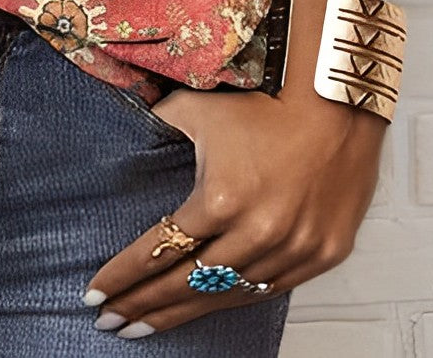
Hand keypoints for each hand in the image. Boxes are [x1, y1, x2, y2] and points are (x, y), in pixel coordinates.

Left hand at [82, 82, 387, 336]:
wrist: (337, 106)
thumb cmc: (270, 106)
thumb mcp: (199, 109)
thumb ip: (159, 124)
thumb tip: (129, 133)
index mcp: (221, 199)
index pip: (159, 249)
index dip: (123, 275)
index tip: (95, 295)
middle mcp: (257, 232)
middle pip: (186, 284)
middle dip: (143, 306)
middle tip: (111, 321)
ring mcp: (293, 250)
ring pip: (227, 295)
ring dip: (184, 313)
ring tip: (148, 325)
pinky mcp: (321, 256)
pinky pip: (269, 289)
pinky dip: (234, 299)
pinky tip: (207, 307)